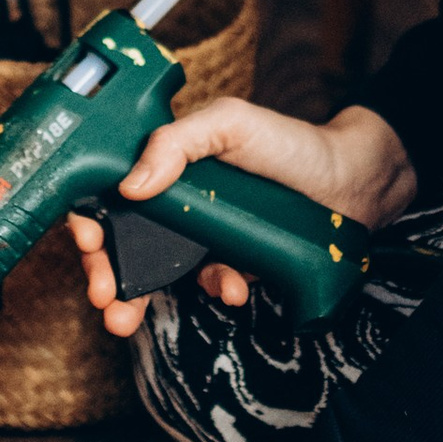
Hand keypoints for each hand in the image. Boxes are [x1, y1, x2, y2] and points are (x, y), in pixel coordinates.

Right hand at [68, 98, 415, 338]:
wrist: (354, 182)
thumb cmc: (291, 143)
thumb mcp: (230, 124)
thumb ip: (177, 142)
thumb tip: (132, 185)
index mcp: (168, 161)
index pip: (111, 190)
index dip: (90, 220)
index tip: (88, 245)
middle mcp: (179, 198)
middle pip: (124, 239)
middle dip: (104, 273)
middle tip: (103, 297)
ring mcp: (205, 232)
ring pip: (158, 269)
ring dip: (139, 296)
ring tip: (128, 318)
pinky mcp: (234, 259)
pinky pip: (210, 282)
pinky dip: (215, 288)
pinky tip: (232, 286)